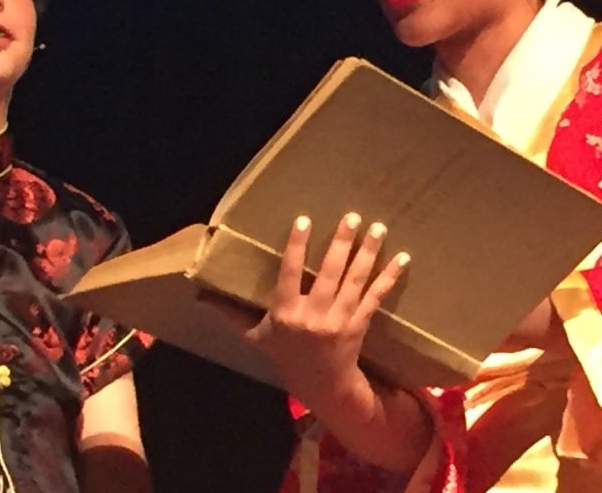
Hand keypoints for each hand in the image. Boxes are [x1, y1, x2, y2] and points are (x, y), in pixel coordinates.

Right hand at [246, 213, 409, 412]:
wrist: (321, 385)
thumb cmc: (285, 354)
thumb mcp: (254, 336)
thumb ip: (230, 313)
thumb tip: (199, 295)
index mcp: (286, 313)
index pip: (290, 273)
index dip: (296, 247)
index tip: (303, 219)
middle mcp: (313, 316)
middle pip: (329, 273)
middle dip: (341, 243)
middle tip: (352, 216)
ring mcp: (339, 321)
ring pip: (355, 281)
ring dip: (368, 253)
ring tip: (378, 228)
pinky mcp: (359, 325)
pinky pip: (376, 297)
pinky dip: (389, 278)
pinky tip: (402, 258)